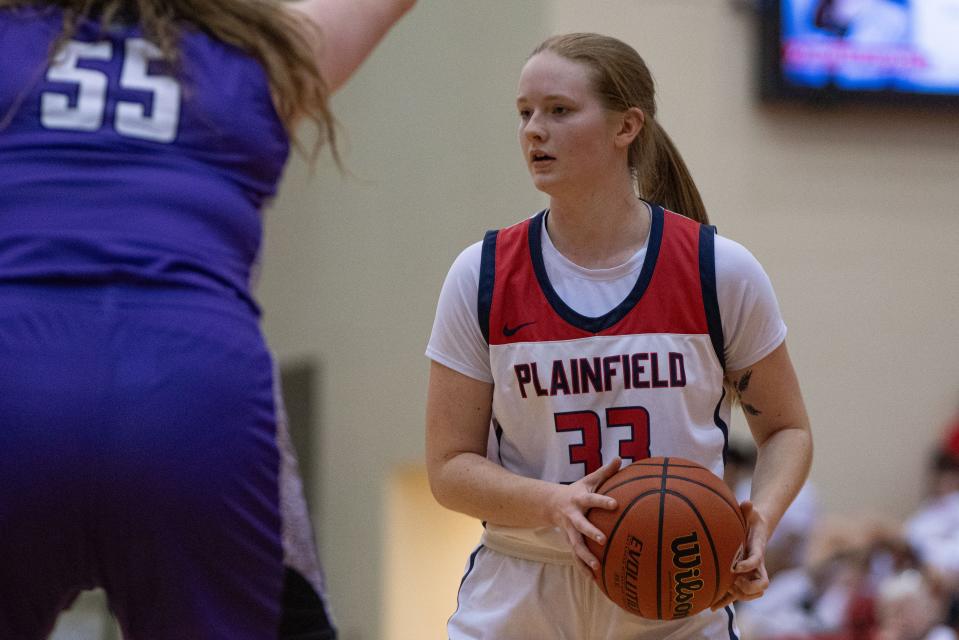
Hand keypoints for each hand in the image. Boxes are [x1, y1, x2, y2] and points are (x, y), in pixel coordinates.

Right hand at [547, 457, 621, 576]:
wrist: (551, 504)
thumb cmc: (577, 491)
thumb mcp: (589, 479)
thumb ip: (605, 471)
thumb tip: (621, 458)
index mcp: (579, 500)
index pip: (592, 500)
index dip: (603, 502)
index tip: (615, 504)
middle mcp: (573, 517)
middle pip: (581, 526)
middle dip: (591, 533)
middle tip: (603, 539)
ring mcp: (570, 531)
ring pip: (576, 545)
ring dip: (585, 556)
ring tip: (597, 567)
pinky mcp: (570, 541)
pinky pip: (576, 557)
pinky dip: (583, 568)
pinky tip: (594, 580)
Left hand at [711, 500, 769, 610]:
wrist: (756, 529)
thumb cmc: (751, 520)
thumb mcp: (750, 512)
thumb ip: (747, 509)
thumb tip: (747, 501)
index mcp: (758, 550)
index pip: (757, 561)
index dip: (748, 565)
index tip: (736, 567)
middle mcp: (757, 566)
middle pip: (760, 585)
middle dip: (746, 587)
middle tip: (731, 582)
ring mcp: (750, 575)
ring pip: (750, 594)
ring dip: (738, 595)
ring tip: (723, 590)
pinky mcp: (741, 579)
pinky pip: (736, 595)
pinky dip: (725, 601)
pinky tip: (710, 606)